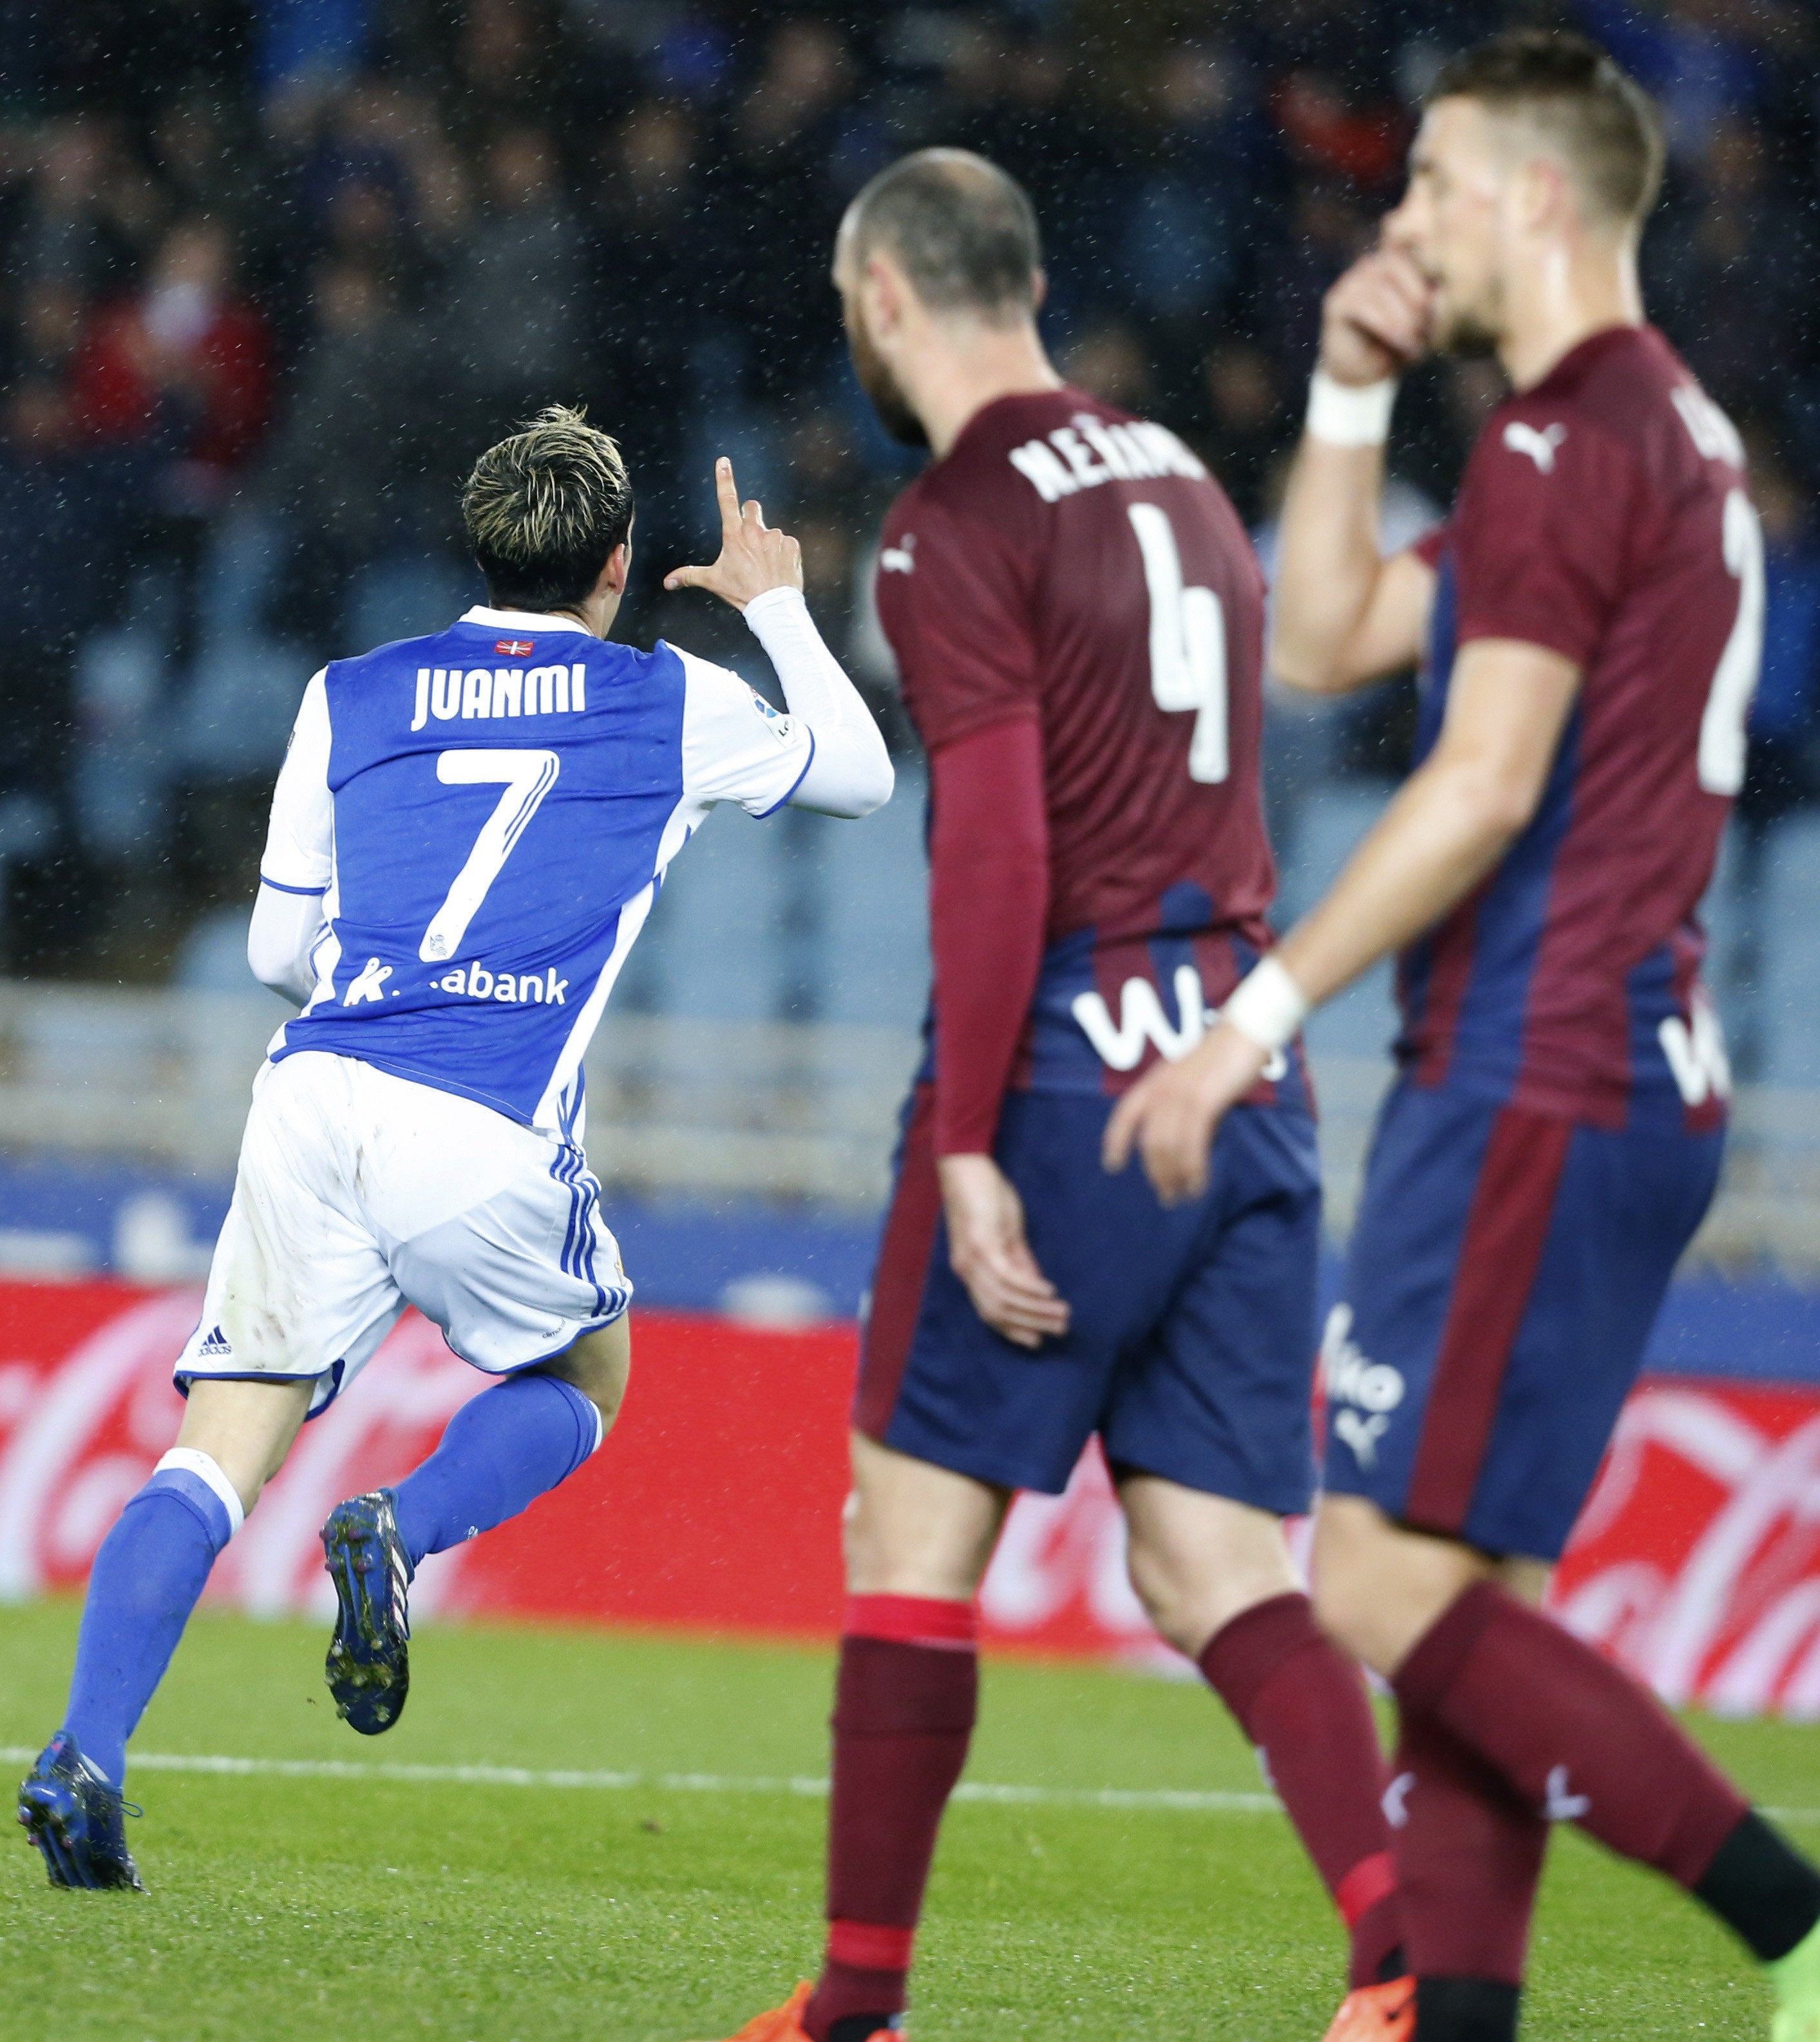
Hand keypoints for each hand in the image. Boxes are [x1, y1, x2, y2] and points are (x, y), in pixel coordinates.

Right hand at [663, 456, 802, 610]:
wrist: (772, 606)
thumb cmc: (742, 592)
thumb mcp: (713, 582)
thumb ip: (689, 576)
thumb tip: (667, 582)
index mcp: (734, 534)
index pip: (726, 500)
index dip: (724, 479)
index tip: (724, 462)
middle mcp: (755, 531)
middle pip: (753, 508)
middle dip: (751, 517)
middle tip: (750, 540)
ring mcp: (775, 536)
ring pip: (770, 530)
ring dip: (768, 541)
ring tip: (765, 564)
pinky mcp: (791, 544)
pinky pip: (787, 542)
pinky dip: (783, 552)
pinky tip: (778, 567)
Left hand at [937, 1153, 1070, 1350]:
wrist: (965, 1164)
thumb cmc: (984, 1195)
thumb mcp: (1006, 1233)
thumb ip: (1019, 1260)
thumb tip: (1036, 1287)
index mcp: (969, 1270)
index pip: (988, 1312)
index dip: (1012, 1329)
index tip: (1037, 1341)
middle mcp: (966, 1270)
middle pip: (997, 1311)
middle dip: (1031, 1324)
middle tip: (1060, 1329)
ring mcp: (972, 1258)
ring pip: (1003, 1298)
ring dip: (1035, 1310)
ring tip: (1062, 1313)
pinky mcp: (982, 1242)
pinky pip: (1006, 1276)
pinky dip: (1028, 1287)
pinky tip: (1048, 1290)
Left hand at [1101, 1022, 1271, 1206]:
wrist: (1247, 1031)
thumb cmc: (1226, 1055)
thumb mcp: (1195, 1081)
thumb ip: (1186, 1107)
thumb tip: (1188, 1142)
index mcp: (1155, 1081)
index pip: (1125, 1114)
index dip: (1115, 1140)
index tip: (1112, 1165)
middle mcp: (1161, 1089)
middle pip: (1150, 1142)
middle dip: (1156, 1172)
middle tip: (1167, 1196)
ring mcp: (1180, 1095)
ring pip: (1168, 1147)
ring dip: (1175, 1176)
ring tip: (1183, 1195)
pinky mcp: (1202, 1102)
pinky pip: (1192, 1145)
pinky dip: (1193, 1169)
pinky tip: (1198, 1184)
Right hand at [1318, 242, 1433, 385]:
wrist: (1364, 370)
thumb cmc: (1402, 342)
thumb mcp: (1427, 323)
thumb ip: (1435, 305)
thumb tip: (1442, 298)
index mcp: (1399, 260)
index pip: (1416, 246)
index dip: (1430, 274)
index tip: (1443, 308)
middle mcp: (1374, 263)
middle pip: (1398, 264)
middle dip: (1417, 297)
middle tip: (1428, 327)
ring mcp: (1353, 280)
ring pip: (1381, 287)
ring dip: (1403, 316)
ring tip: (1415, 340)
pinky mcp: (1338, 301)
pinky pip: (1363, 305)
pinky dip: (1385, 325)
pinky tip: (1400, 341)